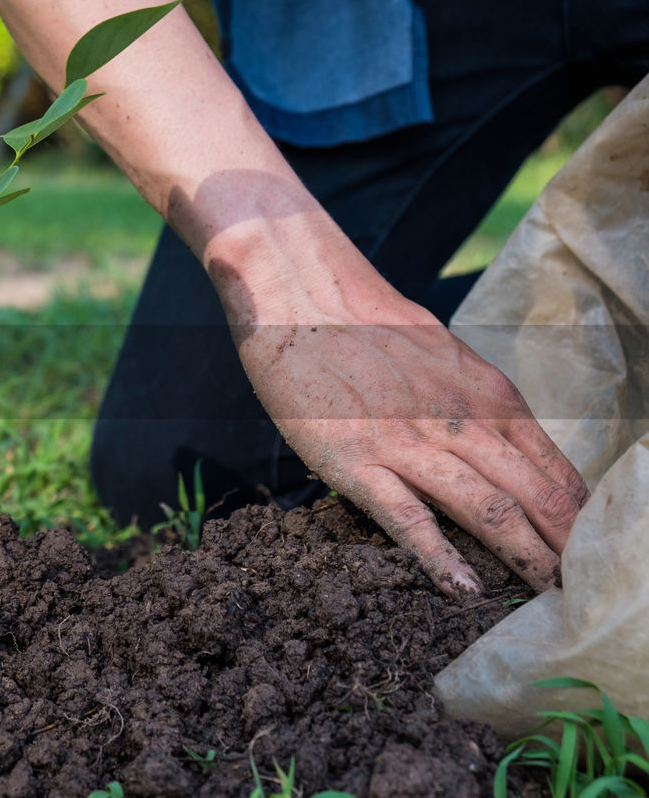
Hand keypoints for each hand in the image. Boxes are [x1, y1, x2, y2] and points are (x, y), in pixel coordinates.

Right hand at [235, 290, 588, 596]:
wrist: (301, 293)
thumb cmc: (363, 322)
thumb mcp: (440, 355)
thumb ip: (472, 400)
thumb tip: (497, 441)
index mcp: (486, 394)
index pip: (554, 469)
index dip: (577, 518)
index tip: (589, 553)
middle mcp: (460, 420)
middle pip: (534, 496)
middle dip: (565, 549)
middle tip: (582, 590)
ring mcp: (409, 442)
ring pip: (487, 509)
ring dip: (523, 558)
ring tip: (545, 597)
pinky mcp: (357, 460)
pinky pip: (408, 517)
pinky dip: (441, 558)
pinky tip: (465, 588)